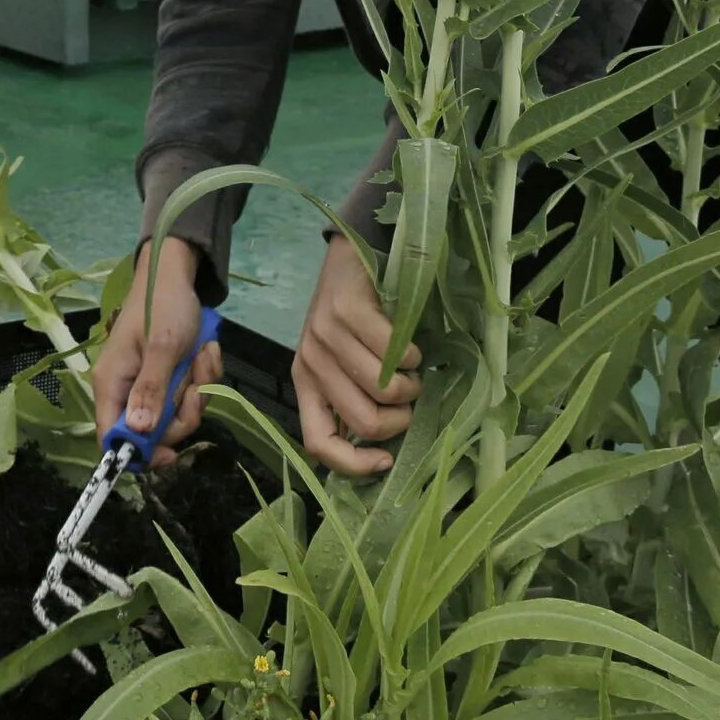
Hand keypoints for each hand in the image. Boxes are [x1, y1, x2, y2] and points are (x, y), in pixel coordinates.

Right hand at [92, 238, 223, 469]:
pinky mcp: (170, 379)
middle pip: (154, 432)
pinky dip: (203, 377)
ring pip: (177, 414)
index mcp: (112, 384)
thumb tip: (139, 433)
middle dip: (183, 413)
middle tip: (196, 387)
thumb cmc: (163, 306)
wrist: (177, 276)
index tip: (171, 454)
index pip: (112, 437)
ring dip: (198, 389)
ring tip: (201, 356)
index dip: (138, 453)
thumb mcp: (162, 346)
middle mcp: (126, 391)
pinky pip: (190, 396)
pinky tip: (204, 351)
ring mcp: (149, 385)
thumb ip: (150, 390)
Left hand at [294, 236, 420, 476]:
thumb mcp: (342, 362)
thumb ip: (352, 398)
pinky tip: (408, 344)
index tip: (387, 459)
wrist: (352, 256)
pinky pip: (396, 354)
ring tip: (409, 369)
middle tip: (407, 395)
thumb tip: (383, 451)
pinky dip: (413, 356)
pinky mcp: (347, 311)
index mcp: (305, 384)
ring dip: (411, 385)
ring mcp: (325, 336)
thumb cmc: (352, 317)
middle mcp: (309, 364)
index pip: (318, 444)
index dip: (355, 464)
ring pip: (385, 391)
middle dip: (401, 418)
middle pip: (365, 422)